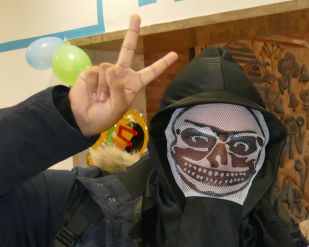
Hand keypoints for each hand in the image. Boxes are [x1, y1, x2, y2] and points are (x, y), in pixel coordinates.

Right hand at [69, 14, 177, 135]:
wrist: (83, 117)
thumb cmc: (104, 115)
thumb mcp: (118, 107)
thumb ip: (118, 89)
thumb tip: (112, 68)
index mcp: (133, 84)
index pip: (151, 72)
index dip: (162, 64)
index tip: (174, 54)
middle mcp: (121, 73)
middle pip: (128, 49)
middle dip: (132, 32)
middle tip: (136, 15)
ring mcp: (106, 71)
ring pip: (109, 69)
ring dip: (105, 87)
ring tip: (101, 98)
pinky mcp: (92, 70)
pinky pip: (97, 72)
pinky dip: (95, 85)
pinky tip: (93, 93)